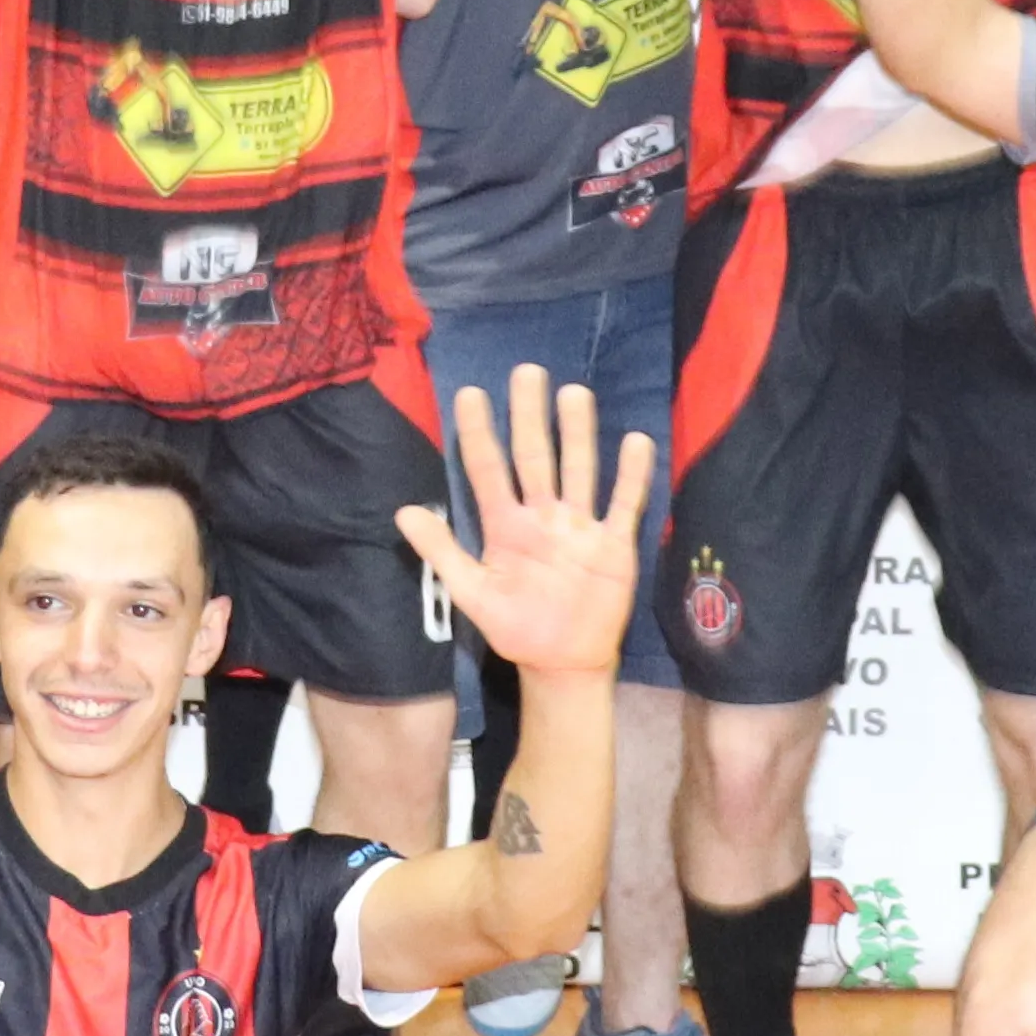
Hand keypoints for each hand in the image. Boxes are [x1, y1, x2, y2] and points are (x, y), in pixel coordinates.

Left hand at [394, 365, 655, 682]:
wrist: (562, 662)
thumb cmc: (516, 625)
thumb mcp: (472, 592)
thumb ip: (442, 552)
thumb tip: (402, 512)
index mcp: (505, 525)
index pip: (488, 469)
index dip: (479, 434)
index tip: (470, 394)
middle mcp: (542, 515)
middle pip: (535, 457)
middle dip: (529, 416)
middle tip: (526, 372)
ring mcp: (579, 527)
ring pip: (578, 470)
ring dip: (577, 434)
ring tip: (573, 393)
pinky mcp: (613, 544)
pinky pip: (623, 504)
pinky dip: (630, 475)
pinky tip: (634, 441)